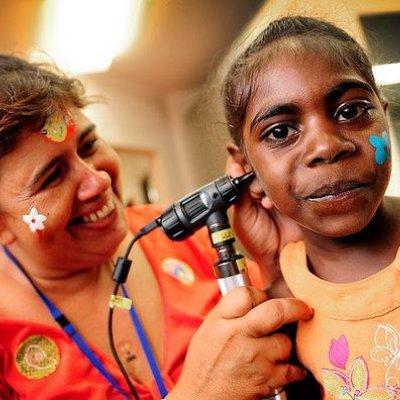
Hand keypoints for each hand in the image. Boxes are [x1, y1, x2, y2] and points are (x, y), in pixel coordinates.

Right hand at [168, 287, 311, 399]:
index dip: (259, 294)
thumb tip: (255, 299)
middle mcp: (237, 336)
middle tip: (304, 309)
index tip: (263, 300)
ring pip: (285, 342)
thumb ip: (229, 313)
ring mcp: (253, 358)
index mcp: (220, 321)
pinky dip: (292, 370)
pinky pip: (292, 370)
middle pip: (275, 311)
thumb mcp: (208, 330)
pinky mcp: (265, 380)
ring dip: (284, 346)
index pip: (247, 294)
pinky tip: (282, 369)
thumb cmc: (204, 365)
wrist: (200, 399)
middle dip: (295, 307)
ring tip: (273, 351)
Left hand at [227, 156, 302, 283]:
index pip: (242, 169)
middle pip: (257, 168)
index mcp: (246, 192)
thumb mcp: (242, 216)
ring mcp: (278, 191)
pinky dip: (277, 192)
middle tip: (253, 193)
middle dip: (253, 177)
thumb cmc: (258, 240)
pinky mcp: (292, 195)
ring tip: (262, 202)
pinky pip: (286, 184)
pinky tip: (272, 205)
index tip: (239, 170)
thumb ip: (238, 194)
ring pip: (271, 174)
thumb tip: (234, 169)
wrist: (279, 256)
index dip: (240, 166)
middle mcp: (262, 188)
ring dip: (265, 186)